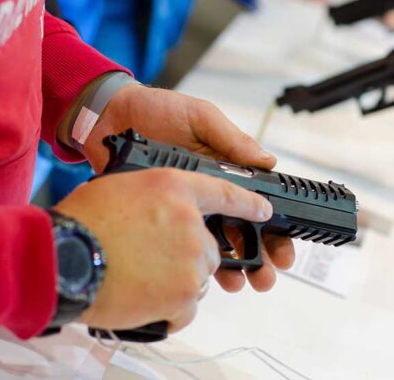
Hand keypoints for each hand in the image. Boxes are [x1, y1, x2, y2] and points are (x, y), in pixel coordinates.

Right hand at [55, 168, 272, 331]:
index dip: (248, 203)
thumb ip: (157, 196)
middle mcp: (192, 222)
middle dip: (188, 257)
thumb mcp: (121, 187)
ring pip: (197, 278)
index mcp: (175, 188)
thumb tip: (170, 213)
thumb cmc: (82, 221)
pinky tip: (140, 296)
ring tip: (138, 278)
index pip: (225, 192)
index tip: (264, 211)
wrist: (61, 258)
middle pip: (210, 248)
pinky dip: (168, 309)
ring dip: (175, 284)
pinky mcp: (184, 296)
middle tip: (150, 260)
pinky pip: (185, 308)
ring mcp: (192, 260)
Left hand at [82, 84, 294, 291]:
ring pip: (218, 245)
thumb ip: (232, 140)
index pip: (258, 204)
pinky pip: (185, 245)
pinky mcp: (162, 218)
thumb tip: (268, 160)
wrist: (109, 117)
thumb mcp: (201, 118)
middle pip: (245, 232)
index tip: (283, 250)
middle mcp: (209, 193)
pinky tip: (209, 276)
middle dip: (260, 258)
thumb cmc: (157, 111)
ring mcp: (187, 208)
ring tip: (242, 283)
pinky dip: (198, 263)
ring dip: (235, 266)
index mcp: (226, 170)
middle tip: (266, 278)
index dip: (274, 229)